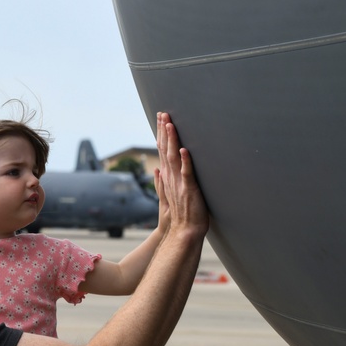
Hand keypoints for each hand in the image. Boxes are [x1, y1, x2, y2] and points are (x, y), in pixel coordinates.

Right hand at [156, 112, 207, 236]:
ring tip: (170, 125)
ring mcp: (178, 183)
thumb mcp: (168, 197)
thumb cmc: (180, 216)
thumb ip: (161, 183)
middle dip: (164, 131)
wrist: (183, 231)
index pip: (162, 151)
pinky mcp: (189, 189)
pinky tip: (184, 150)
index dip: (161, 135)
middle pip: (165, 150)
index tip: (160, 119)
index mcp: (167, 177)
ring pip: (173, 157)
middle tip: (163, 114)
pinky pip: (187, 173)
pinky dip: (185, 161)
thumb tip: (156, 170)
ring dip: (172, 140)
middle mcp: (171, 177)